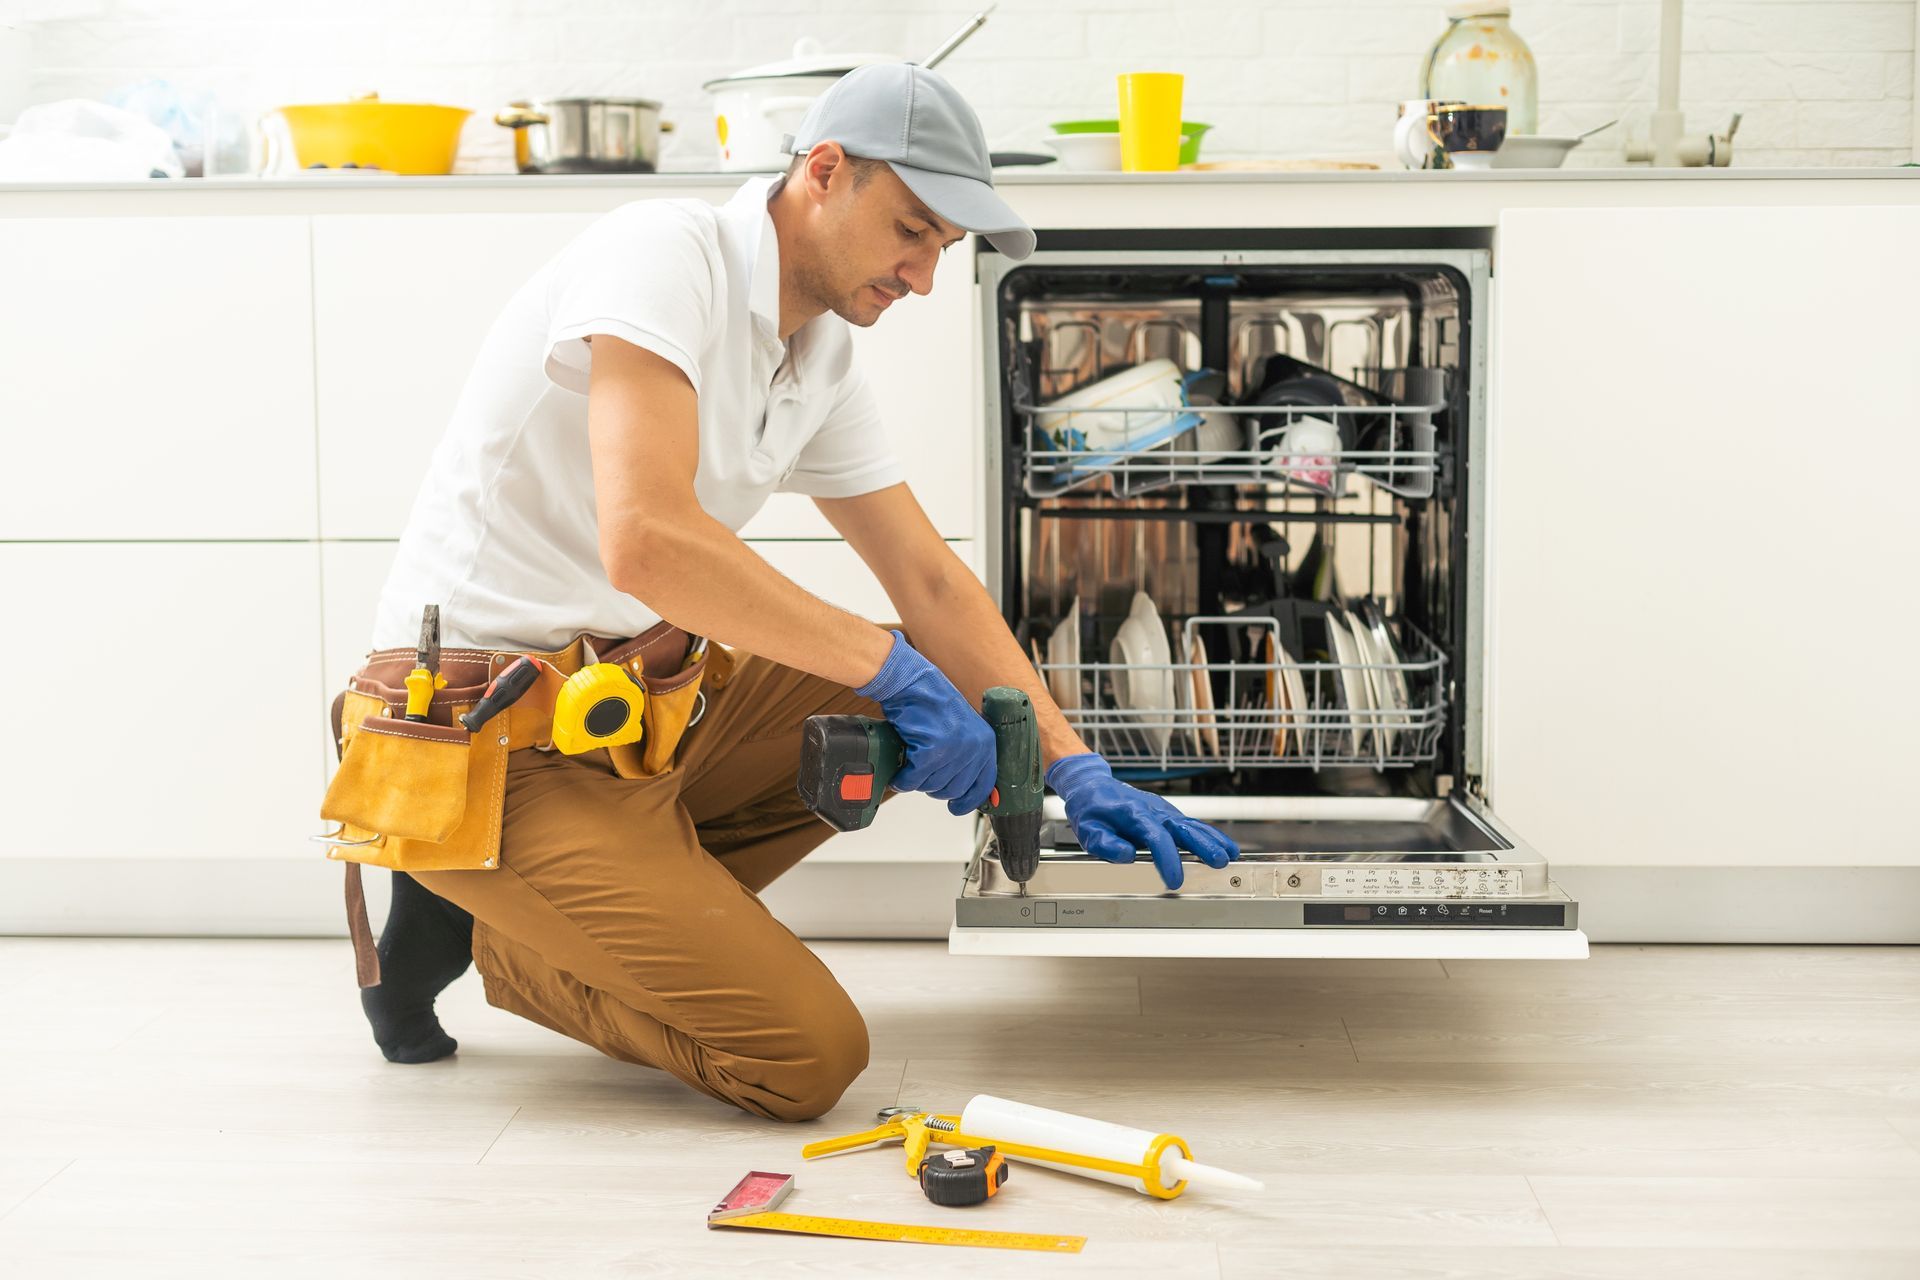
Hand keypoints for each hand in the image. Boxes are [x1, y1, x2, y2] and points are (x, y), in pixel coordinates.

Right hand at [856, 631, 996, 814]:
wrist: (911, 683)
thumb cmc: (932, 701)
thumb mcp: (961, 728)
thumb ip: (966, 754)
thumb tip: (960, 785)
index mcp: (985, 742)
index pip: (984, 784)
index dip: (968, 800)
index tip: (957, 808)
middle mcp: (974, 747)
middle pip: (953, 789)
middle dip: (933, 786)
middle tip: (921, 773)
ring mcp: (954, 749)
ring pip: (931, 786)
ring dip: (916, 780)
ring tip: (910, 764)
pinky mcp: (931, 750)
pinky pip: (913, 780)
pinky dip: (903, 778)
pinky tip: (900, 769)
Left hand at [1046, 753, 1238, 890]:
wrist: (1092, 785)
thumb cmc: (1090, 809)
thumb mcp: (1087, 829)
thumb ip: (1106, 843)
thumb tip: (1127, 856)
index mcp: (1133, 815)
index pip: (1156, 838)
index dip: (1168, 860)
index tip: (1175, 881)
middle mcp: (1153, 810)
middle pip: (1183, 828)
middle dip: (1203, 846)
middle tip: (1220, 861)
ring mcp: (1162, 811)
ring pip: (1192, 824)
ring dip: (1213, 839)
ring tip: (1231, 854)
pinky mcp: (1167, 814)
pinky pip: (1191, 824)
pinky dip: (1208, 834)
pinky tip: (1223, 845)